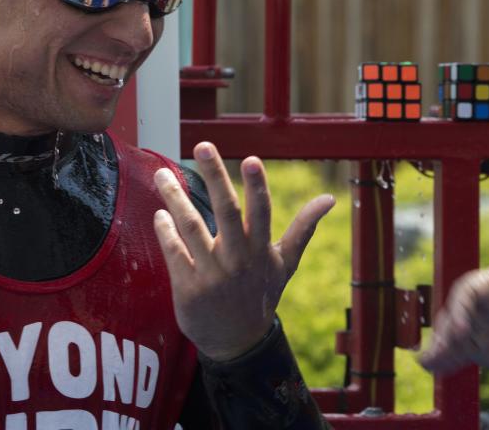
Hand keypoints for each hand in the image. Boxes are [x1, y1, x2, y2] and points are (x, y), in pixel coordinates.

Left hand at [153, 141, 334, 360]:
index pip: (261, 212)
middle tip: (202, 146)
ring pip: (192, 228)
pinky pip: (174, 252)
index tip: (250, 159)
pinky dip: (165, 231)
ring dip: (176, 198)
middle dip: (215, 177)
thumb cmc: (260, 294)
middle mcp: (238, 259)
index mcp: (261, 250)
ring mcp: (212, 274)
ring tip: (162, 175)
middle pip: (226, 211)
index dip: (257, 186)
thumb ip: (304, 228)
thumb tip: (330, 198)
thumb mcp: (285, 263)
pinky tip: (159, 213)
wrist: (237, 342)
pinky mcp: (189, 288)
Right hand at [420, 264, 488, 381]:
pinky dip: (444, 358)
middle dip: (445, 330)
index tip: (459, 330)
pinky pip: (455, 349)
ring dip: (439, 345)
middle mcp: (484, 299)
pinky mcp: (475, 343)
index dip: (460, 308)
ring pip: (450, 330)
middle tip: (441, 349)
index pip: (470, 289)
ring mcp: (478, 322)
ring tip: (429, 361)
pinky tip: (432, 367)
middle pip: (455, 310)